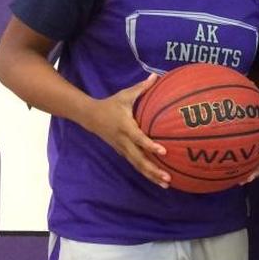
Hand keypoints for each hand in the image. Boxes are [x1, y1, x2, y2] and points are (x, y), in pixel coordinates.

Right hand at [82, 73, 170, 187]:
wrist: (90, 116)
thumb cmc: (111, 104)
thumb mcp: (125, 95)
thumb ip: (141, 88)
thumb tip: (156, 76)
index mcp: (125, 127)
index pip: (138, 138)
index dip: (150, 145)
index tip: (163, 151)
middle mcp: (123, 141)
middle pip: (139, 159)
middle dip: (153, 169)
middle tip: (168, 177)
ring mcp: (122, 149)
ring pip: (137, 165)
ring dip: (151, 175)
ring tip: (166, 183)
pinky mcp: (123, 153)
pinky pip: (136, 165)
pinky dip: (146, 173)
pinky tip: (159, 180)